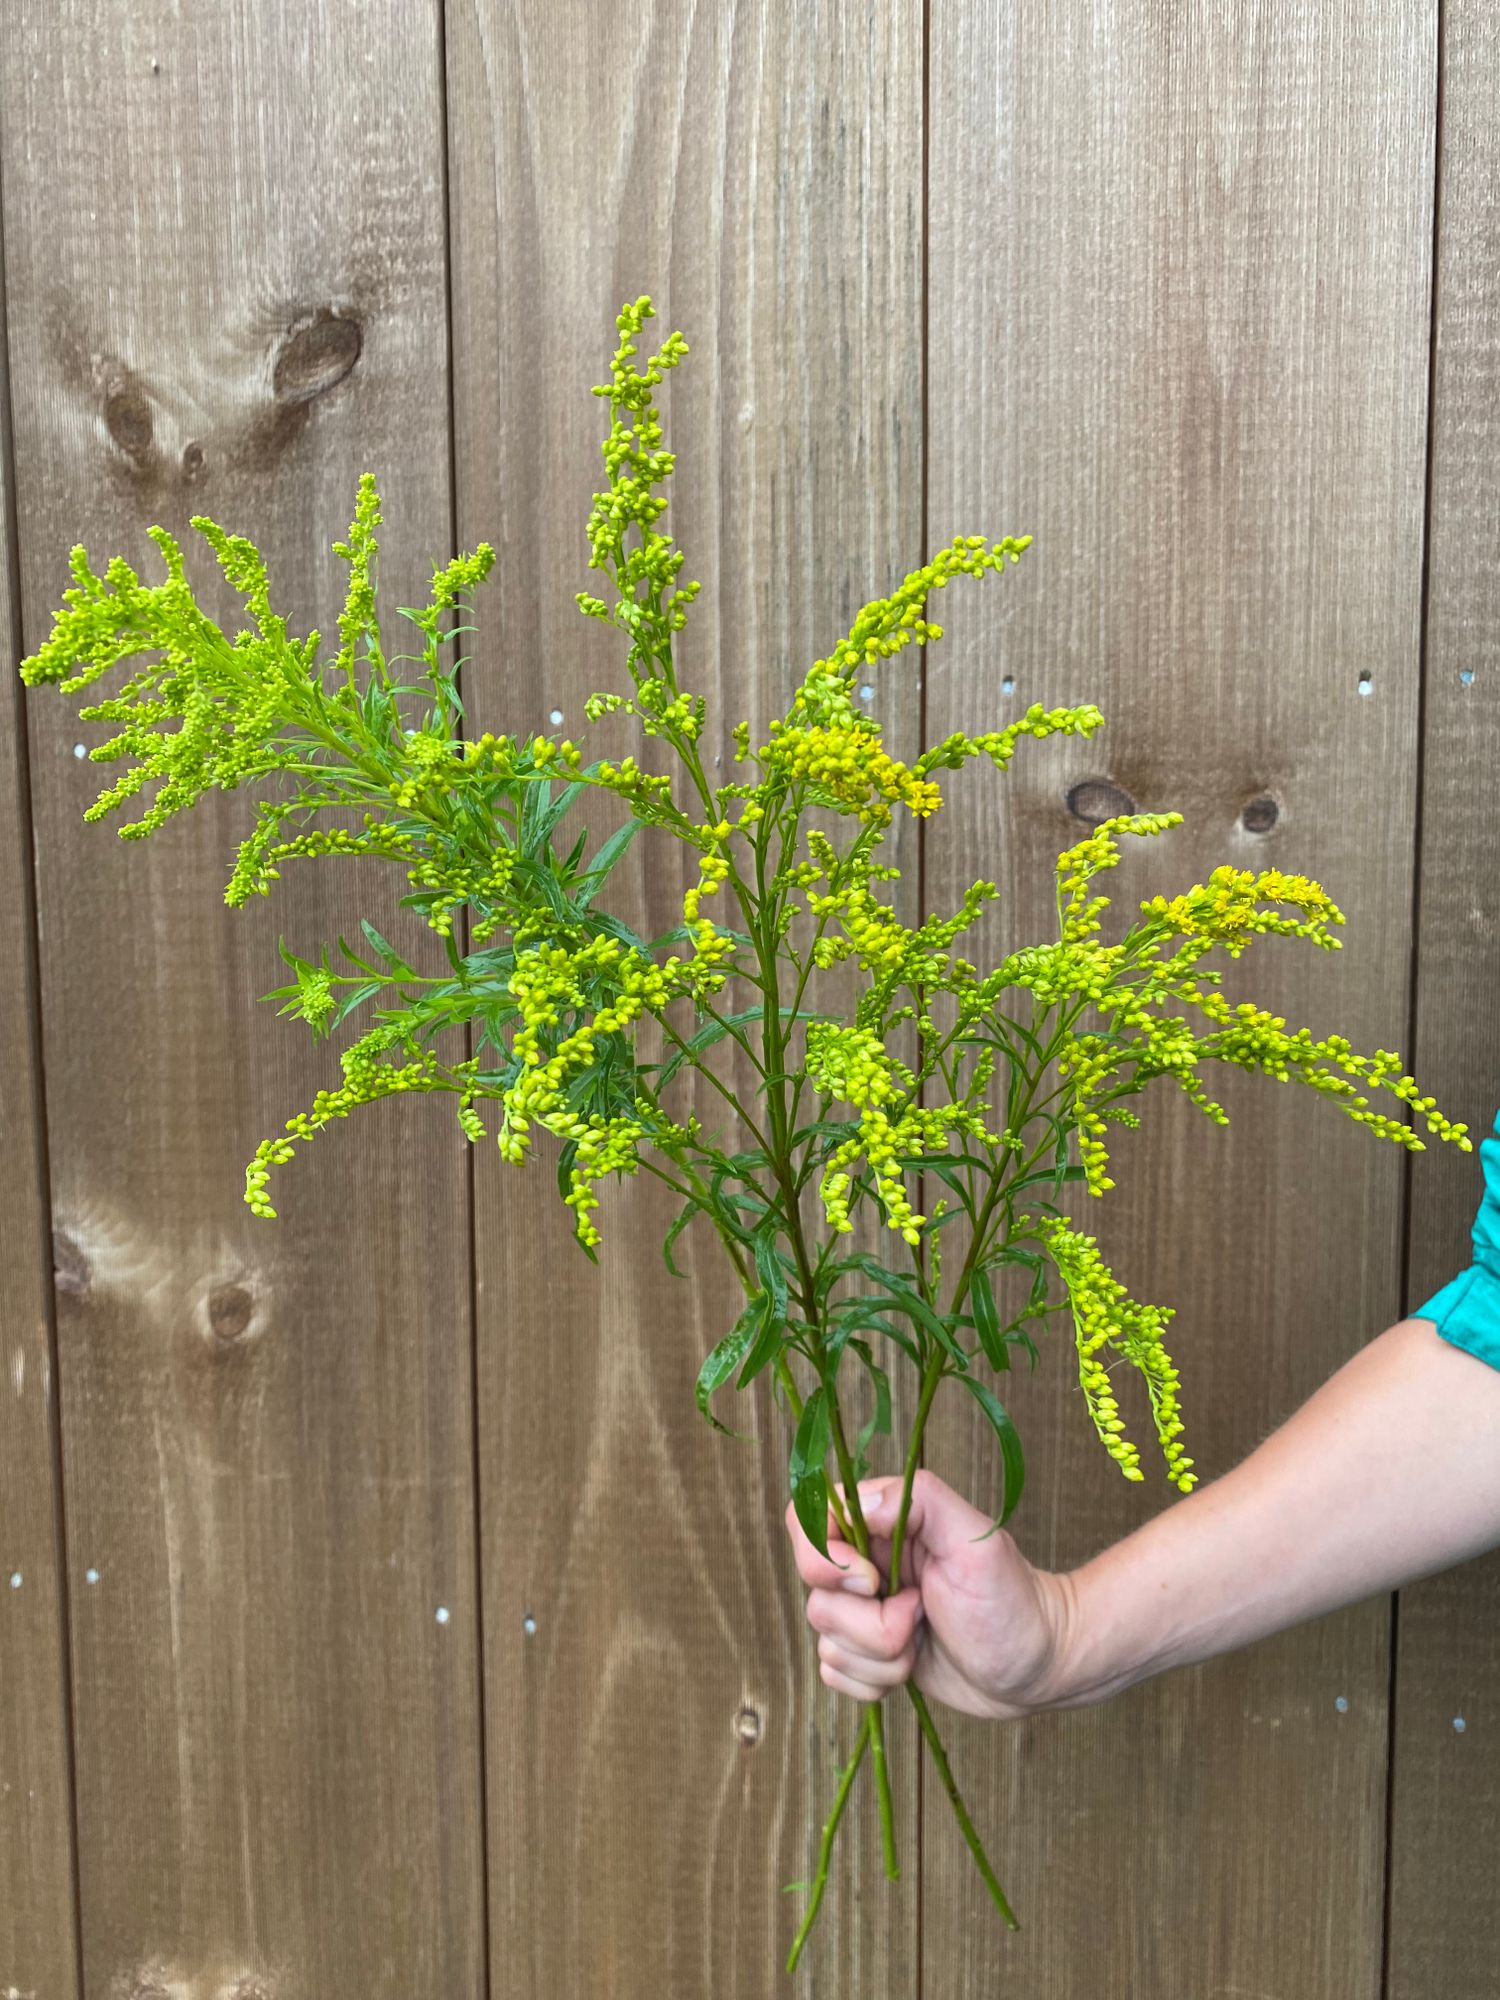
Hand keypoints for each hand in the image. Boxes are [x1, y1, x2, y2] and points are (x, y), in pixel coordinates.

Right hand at [785, 1469, 1075, 1720]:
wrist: (1037, 1668)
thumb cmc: (1013, 1600)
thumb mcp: (974, 1539)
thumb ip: (918, 1501)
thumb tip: (856, 1503)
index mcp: (882, 1522)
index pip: (807, 1521)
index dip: (825, 1558)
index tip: (872, 1581)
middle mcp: (864, 1564)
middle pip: (816, 1593)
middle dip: (868, 1622)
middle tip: (918, 1614)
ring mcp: (864, 1612)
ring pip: (826, 1639)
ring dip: (880, 1655)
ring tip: (923, 1642)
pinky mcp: (868, 1655)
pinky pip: (834, 1673)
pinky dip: (873, 1681)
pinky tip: (911, 1669)